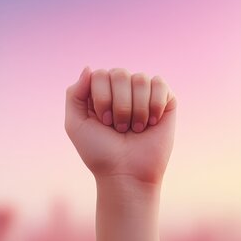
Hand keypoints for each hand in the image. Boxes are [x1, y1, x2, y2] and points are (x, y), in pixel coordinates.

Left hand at [65, 67, 176, 184]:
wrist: (127, 173)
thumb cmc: (100, 152)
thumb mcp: (75, 124)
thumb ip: (74, 94)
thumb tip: (89, 67)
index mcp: (101, 92)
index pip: (100, 74)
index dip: (102, 99)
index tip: (104, 123)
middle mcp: (123, 89)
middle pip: (120, 73)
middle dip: (119, 105)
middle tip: (120, 128)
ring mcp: (144, 94)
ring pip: (140, 78)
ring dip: (136, 109)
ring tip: (136, 128)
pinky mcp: (166, 101)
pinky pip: (160, 84)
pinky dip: (154, 105)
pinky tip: (152, 122)